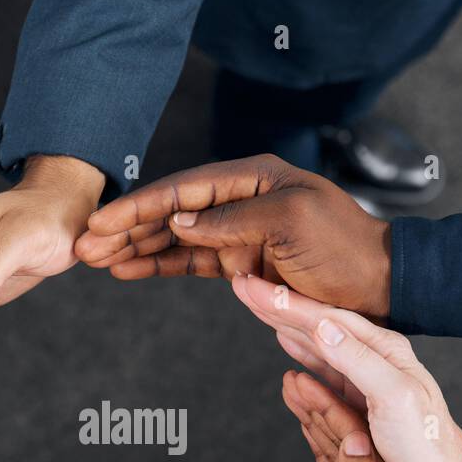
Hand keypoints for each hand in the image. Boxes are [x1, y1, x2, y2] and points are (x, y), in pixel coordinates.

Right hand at [75, 154, 390, 319]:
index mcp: (252, 177)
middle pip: (169, 212)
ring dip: (134, 249)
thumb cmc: (344, 246)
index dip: (139, 206)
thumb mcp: (291, 222)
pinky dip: (159, 266)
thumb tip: (178, 220)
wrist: (377, 284)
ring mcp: (236, 233)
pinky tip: (128, 270)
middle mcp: (239, 200)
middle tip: (84, 245)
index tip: (102, 221)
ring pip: (173, 239)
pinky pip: (190, 263)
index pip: (183, 189)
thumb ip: (232, 220)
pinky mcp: (239, 263)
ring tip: (96, 260)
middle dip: (125, 228)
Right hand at [234, 276, 461, 461]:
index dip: (285, 303)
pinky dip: (299, 353)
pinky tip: (286, 344)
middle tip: (243, 285)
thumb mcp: (394, 397)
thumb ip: (358, 360)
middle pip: (317, 323)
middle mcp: (373, 355)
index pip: (324, 318)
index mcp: (382, 348)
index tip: (252, 286)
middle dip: (278, 304)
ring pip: (316, 342)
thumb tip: (322, 325)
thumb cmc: (426, 440)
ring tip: (258, 305)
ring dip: (285, 323)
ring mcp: (365, 376)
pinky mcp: (359, 399)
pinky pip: (321, 370)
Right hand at [281, 372, 412, 461]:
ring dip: (312, 411)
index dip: (328, 395)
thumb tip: (354, 434)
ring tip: (287, 381)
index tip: (300, 369)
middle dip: (318, 394)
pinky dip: (311, 437)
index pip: (357, 428)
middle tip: (288, 365)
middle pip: (347, 427)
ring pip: (335, 441)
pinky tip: (300, 418)